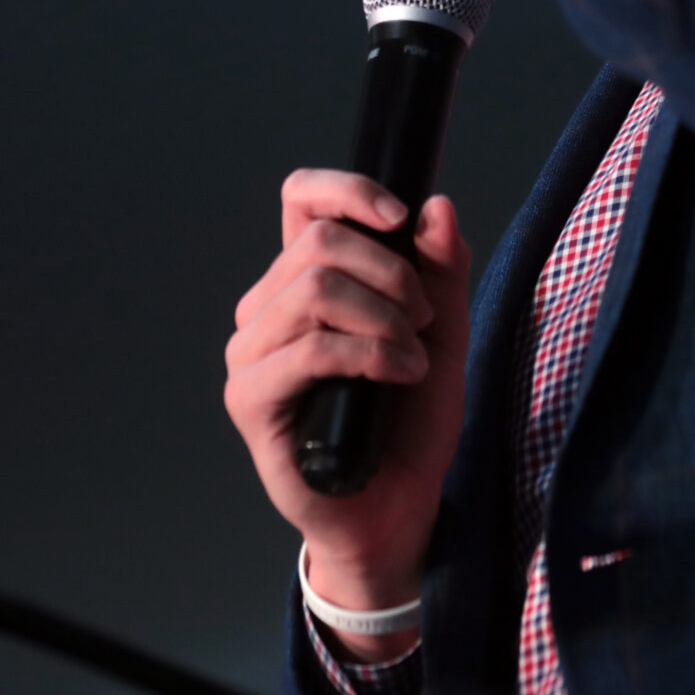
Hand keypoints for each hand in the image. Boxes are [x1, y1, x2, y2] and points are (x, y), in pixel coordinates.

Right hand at [223, 170, 470, 653]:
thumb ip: (441, 269)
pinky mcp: (250, 399)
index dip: (348, 190)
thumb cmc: (410, 419)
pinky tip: (401, 374)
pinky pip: (310, 349)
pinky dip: (371, 353)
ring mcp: (251, 353)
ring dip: (384, 317)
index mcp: (304, 279)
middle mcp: (267, 309)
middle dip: (391, 272)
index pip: (300, 199)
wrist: (400, 504)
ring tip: (414, 356)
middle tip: (425, 317)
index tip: (400, 218)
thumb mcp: (443, 331)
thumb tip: (437, 206)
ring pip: (314, 289)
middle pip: (319, 241)